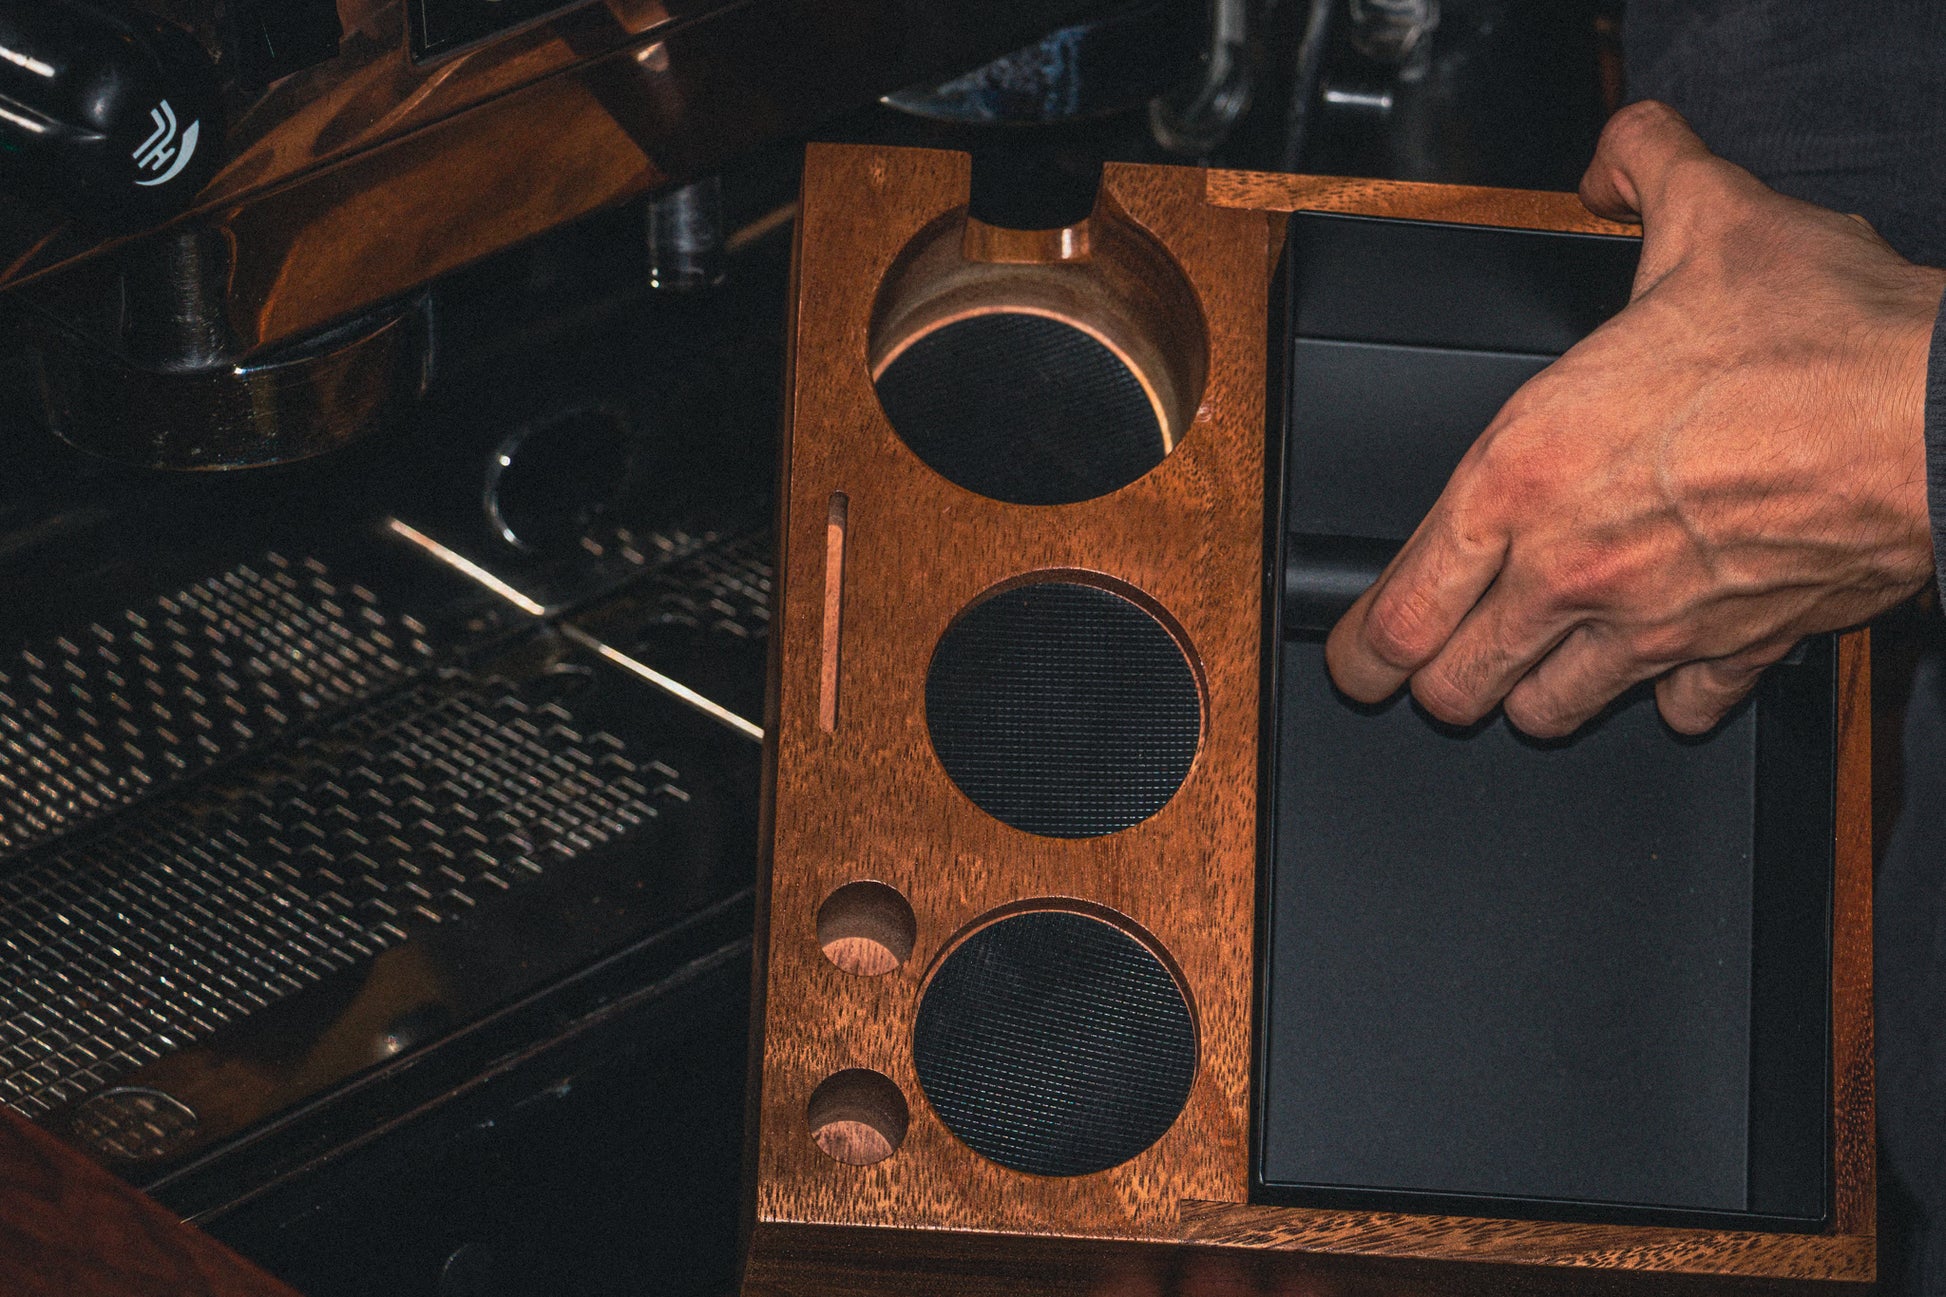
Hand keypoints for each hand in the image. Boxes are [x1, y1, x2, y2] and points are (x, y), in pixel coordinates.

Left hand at [1324, 100, 1945, 736]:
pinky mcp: (1734, 652)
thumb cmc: (1822, 339)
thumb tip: (1615, 156)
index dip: (1359, 649)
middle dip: (1437, 681)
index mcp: (1524, 474)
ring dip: (1533, 694)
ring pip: (1548, 714)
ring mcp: (1651, 624)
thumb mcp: (1709, 218)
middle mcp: (1572, 567)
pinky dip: (1665, 696)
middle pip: (1456, 687)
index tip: (1357, 658)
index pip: (1398, 609)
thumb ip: (1641, 170)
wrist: (1945, 416)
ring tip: (1536, 661)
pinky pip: (1676, 712)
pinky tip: (1665, 656)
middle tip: (1440, 663)